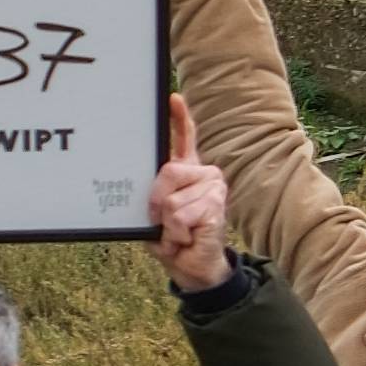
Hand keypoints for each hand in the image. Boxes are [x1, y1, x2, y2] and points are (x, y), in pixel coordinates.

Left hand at [148, 95, 233, 293]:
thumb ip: (154, 193)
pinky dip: (176, 234)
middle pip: (168, 171)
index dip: (179, 118)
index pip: (185, 138)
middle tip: (162, 221)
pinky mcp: (216, 206)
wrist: (193, 267)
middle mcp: (204, 174)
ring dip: (167, 225)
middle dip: (156, 202)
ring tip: (177, 233)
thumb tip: (149, 184)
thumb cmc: (172, 237)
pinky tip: (187, 238)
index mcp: (187, 171)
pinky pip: (180, 215)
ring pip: (171, 200)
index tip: (173, 98)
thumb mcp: (156, 213)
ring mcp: (214, 188)